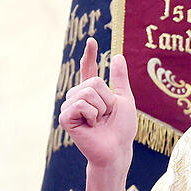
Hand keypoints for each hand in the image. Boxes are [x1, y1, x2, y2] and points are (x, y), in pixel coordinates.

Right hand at [58, 37, 137, 190]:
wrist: (117, 149)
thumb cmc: (122, 129)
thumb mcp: (125, 100)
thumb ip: (120, 79)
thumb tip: (117, 55)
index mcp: (93, 93)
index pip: (88, 70)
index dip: (90, 56)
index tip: (92, 41)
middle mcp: (79, 98)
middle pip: (93, 82)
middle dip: (107, 99)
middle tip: (106, 116)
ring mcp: (70, 107)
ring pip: (87, 92)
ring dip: (101, 108)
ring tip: (99, 121)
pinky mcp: (65, 118)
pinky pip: (81, 104)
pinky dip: (92, 114)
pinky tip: (91, 126)